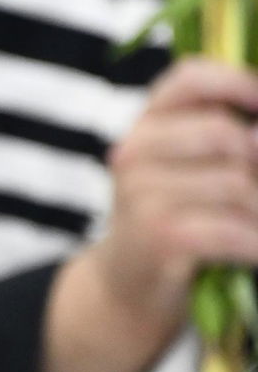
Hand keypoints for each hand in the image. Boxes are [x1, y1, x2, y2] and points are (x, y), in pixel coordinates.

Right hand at [41, 57, 257, 371]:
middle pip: (225, 134)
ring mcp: (140, 196)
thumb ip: (225, 141)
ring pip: (236, 184)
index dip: (238, 83)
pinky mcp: (157, 238)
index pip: (190, 79)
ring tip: (256, 224)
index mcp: (146, 125)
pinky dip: (255, 244)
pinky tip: (254, 252)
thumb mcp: (189, 171)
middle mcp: (135, 153)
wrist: (126, 291)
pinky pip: (231, 231)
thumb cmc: (172, 222)